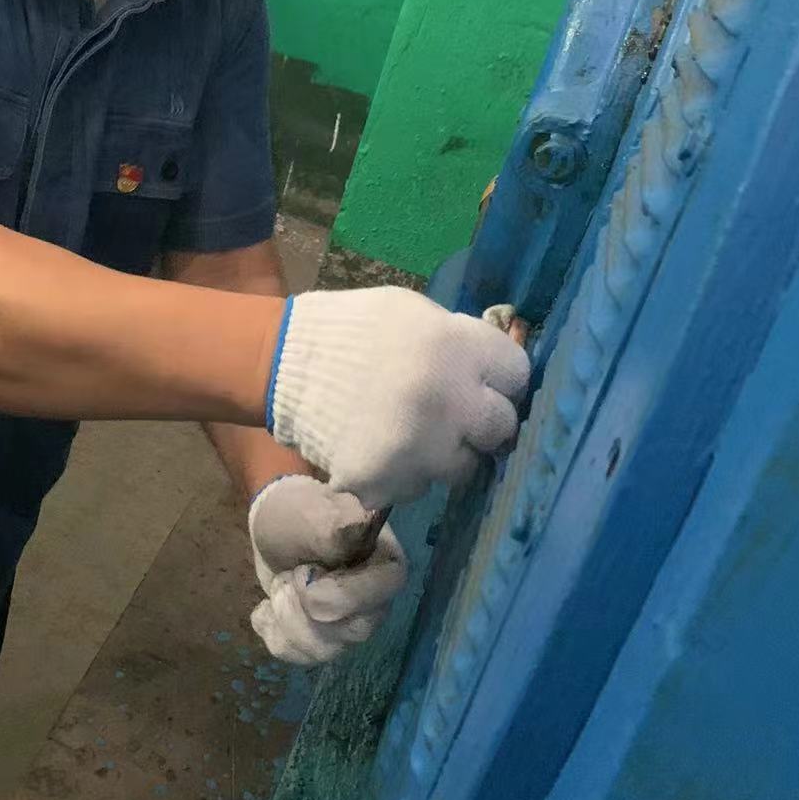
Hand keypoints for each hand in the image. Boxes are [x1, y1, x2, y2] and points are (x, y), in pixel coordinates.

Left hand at [247, 474, 407, 665]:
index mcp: (385, 566)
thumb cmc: (300, 510)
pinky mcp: (322, 640)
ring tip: (280, 585)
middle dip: (304, 606)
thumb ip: (333, 523)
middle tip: (289, 574)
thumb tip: (357, 524)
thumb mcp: (312, 509)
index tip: (306, 569)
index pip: (377, 597)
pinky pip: (298, 656)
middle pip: (350, 632)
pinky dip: (272, 631)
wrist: (278, 523)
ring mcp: (350, 625)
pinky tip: (267, 607)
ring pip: (323, 650)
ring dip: (285, 615)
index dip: (335, 592)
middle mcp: (376, 602)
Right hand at [265, 288, 529, 508]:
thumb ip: (460, 340)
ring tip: (409, 432)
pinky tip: (380, 447)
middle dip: (480, 422)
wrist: (281, 362)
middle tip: (452, 414)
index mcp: (456, 348)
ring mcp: (419, 449)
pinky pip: (418, 487)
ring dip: (444, 453)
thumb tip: (496, 369)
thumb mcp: (413, 312)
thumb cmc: (354, 330)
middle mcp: (448, 402)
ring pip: (463, 466)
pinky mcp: (388, 482)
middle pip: (501, 428)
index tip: (483, 382)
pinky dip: (404, 473)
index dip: (499, 378)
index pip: (517, 375)